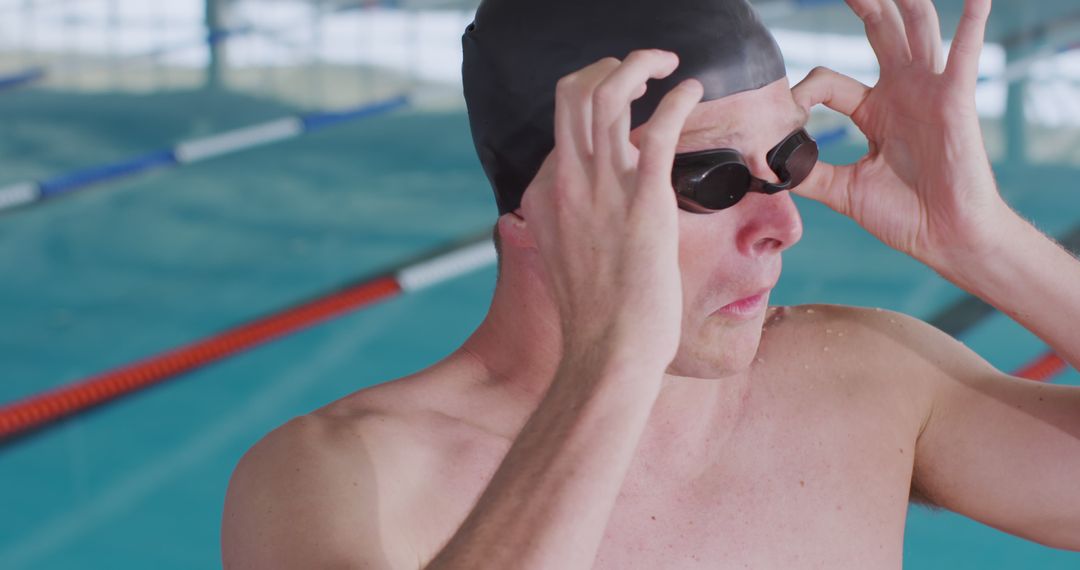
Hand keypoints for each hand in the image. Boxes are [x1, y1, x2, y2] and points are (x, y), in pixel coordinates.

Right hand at [519, 49, 703, 367]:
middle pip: (571, 92)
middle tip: (639, 70)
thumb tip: (566, 215)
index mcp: (543, 195)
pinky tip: (692, 91)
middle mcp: (564, 181)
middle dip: (606, 66)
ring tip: (663, 65)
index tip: (622, 105)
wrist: (608, 353)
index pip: (560, 127)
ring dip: (638, 65)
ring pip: (605, 92)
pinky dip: (678, 98)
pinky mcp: (643, 199)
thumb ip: (563, 225)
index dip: (590, 105)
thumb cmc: (596, 317)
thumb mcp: (563, 260)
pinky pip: (659, 126)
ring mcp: (601, 188)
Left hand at [791, 0, 1006, 267]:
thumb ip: (810, 175)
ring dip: (904, 1)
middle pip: (879, 32)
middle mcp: (903, 91)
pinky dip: (972, 24)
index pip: (828, 82)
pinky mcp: (956, 101)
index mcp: (874, 110)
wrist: (946, 238)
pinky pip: (965, 56)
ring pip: (917, 29)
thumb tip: (770, 169)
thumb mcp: (844, 191)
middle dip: (862, 4)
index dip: (803, 93)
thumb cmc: (906, 214)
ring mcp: (930, 92)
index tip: (788, 114)